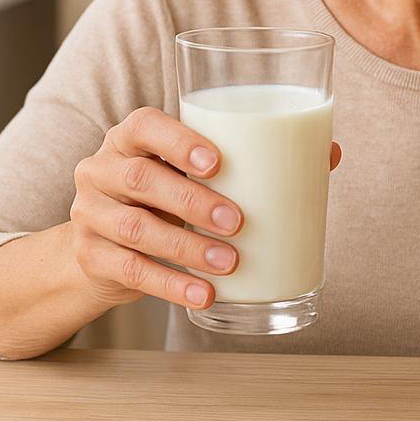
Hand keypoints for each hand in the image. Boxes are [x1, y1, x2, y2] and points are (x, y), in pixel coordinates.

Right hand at [68, 106, 341, 311]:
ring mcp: (90, 214)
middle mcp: (101, 169)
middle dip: (192, 201)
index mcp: (130, 138)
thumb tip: (329, 151)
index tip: (218, 162)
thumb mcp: (193, 175)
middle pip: (140, 178)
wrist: (103, 246)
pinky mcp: (91, 256)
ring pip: (136, 228)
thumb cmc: (165, 196)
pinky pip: (129, 271)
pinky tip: (203, 295)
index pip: (144, 125)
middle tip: (236, 221)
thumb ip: (252, 160)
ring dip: (186, 248)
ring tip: (228, 263)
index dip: (179, 141)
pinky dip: (170, 285)